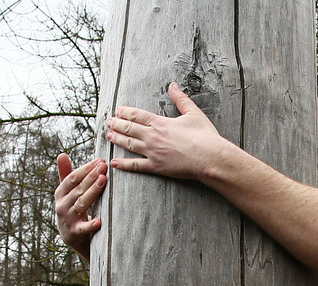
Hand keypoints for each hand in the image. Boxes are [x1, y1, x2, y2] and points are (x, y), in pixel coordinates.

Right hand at [54, 155, 106, 261]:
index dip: (85, 169)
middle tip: (104, 167)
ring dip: (93, 192)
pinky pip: (83, 228)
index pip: (72, 178)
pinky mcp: (74, 233)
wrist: (70, 236)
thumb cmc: (71, 209)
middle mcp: (62, 205)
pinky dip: (90, 225)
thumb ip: (65, 175)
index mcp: (60, 193)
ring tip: (103, 181)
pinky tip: (99, 221)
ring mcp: (68, 219)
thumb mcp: (66, 193)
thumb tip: (61, 154)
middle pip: (78, 189)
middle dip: (91, 177)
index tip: (100, 161)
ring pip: (81, 203)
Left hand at [106, 84, 227, 179]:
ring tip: (108, 136)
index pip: (137, 115)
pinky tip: (114, 162)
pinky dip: (123, 164)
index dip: (125, 112)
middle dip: (116, 124)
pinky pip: (135, 165)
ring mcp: (152, 152)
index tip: (117, 111)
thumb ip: (180, 99)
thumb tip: (173, 85)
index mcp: (160, 122)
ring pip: (129, 144)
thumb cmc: (204, 136)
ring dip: (117, 139)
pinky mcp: (156, 167)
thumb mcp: (193, 113)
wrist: (209, 157)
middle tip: (108, 122)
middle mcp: (152, 136)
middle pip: (129, 128)